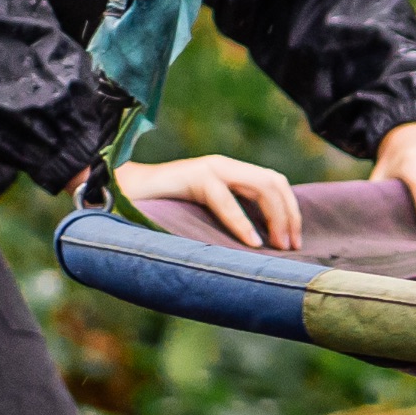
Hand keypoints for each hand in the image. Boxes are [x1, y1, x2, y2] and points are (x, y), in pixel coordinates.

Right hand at [118, 152, 302, 252]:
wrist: (119, 194)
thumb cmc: (161, 211)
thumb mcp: (203, 214)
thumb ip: (228, 218)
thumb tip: (260, 249)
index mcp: (230, 172)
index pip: (275, 183)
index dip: (291, 211)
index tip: (295, 241)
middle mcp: (224, 165)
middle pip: (274, 182)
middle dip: (289, 215)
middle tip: (291, 246)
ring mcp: (209, 168)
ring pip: (260, 185)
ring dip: (275, 217)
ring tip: (277, 246)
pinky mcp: (193, 177)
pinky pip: (225, 199)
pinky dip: (242, 222)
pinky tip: (251, 243)